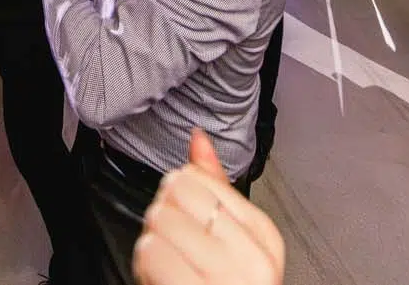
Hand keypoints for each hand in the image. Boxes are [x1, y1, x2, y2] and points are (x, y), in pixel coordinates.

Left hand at [133, 128, 285, 284]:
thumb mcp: (229, 241)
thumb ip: (214, 187)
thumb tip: (198, 137)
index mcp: (264, 237)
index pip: (198, 179)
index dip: (180, 200)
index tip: (193, 230)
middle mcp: (251, 258)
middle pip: (175, 193)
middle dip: (163, 219)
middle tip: (178, 250)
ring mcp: (224, 278)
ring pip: (159, 220)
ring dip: (151, 246)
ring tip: (170, 268)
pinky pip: (149, 252)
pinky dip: (144, 267)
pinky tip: (162, 281)